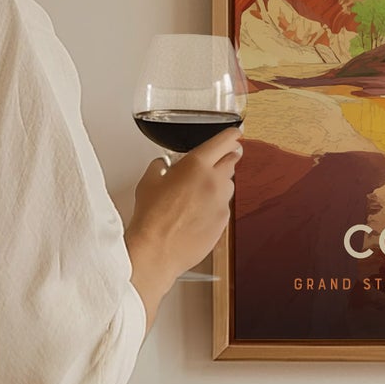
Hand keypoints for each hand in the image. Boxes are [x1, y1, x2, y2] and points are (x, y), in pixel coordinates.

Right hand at [125, 125, 243, 325]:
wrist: (157, 250)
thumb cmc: (151, 217)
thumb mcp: (148, 182)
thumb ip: (160, 166)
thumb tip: (163, 165)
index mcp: (196, 165)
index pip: (224, 141)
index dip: (232, 135)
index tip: (235, 133)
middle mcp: (214, 181)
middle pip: (232, 161)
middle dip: (227, 158)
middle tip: (218, 160)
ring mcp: (222, 202)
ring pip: (229, 185)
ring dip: (219, 183)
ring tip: (199, 193)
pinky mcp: (224, 222)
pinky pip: (224, 207)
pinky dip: (215, 205)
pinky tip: (198, 213)